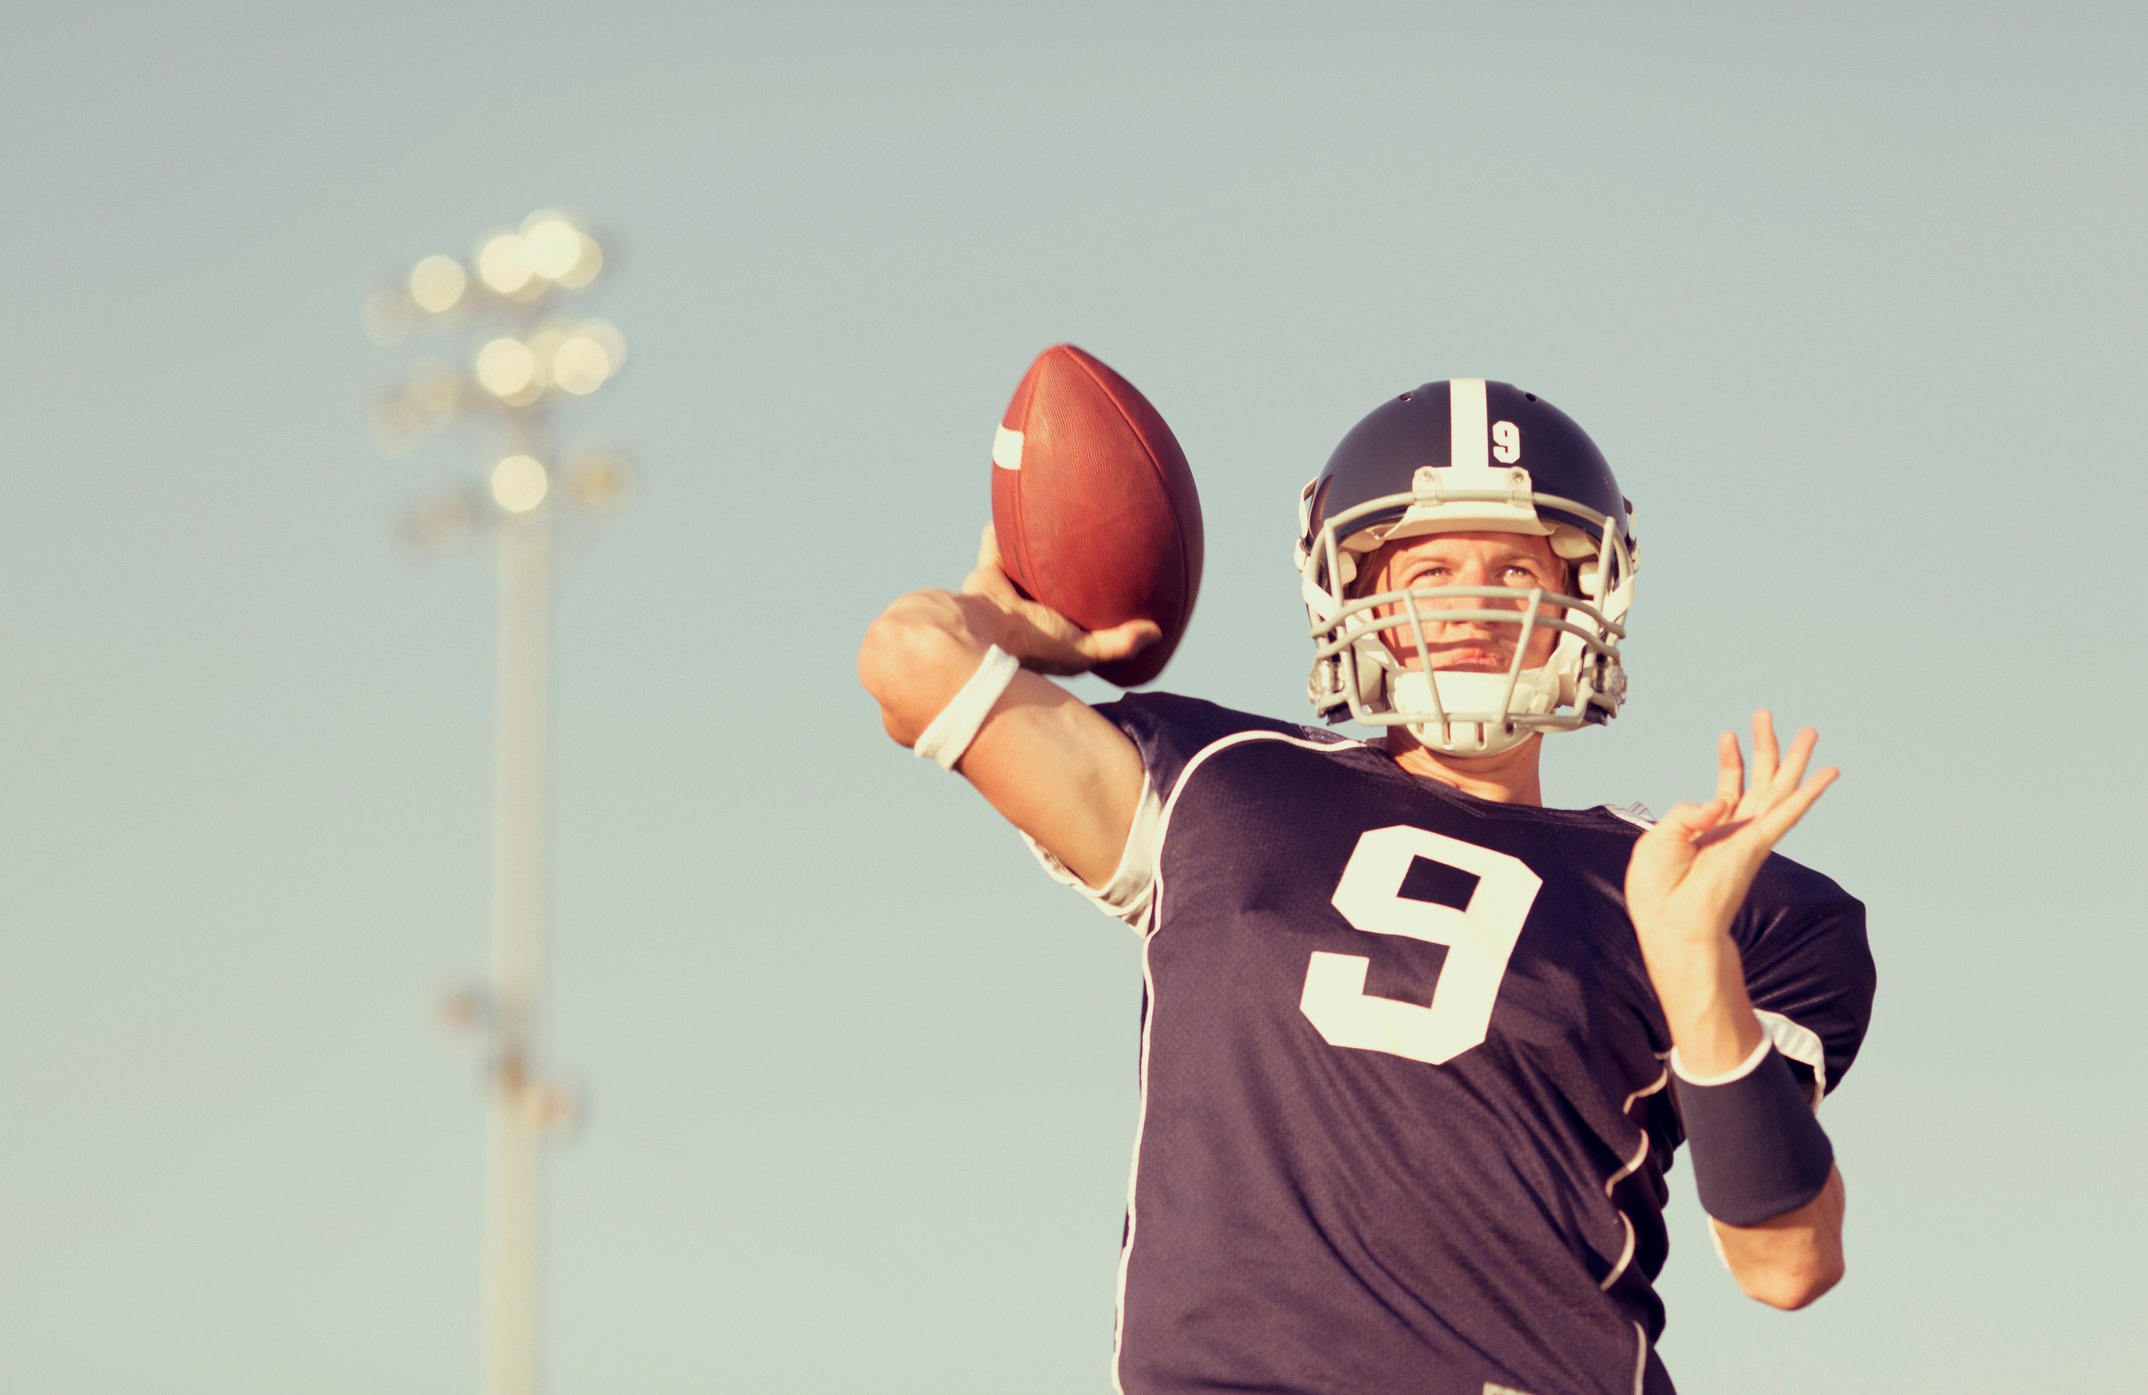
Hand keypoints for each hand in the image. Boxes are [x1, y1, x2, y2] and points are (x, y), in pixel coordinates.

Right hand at [960, 526, 1160, 676]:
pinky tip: (1014, 508)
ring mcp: (1007, 592)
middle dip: (1065, 570)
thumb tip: (1157, 631)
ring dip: (1036, 546)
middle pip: (1051, 585)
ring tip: (1055, 522)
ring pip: (1025, 563)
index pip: (1078, 618)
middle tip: (1090, 545)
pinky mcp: (987, 572)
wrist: (981, 631)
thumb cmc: (1032, 644)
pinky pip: (995, 544)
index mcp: (1051, 631)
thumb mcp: (1083, 649)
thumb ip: (1118, 643)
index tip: (1118, 585)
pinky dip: (1000, 531)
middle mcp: (1029, 611)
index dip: (1094, 605)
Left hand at [1624, 712, 1838, 953]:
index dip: (1730, 761)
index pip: (1727, 789)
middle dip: (1765, 748)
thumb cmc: (1660, 892)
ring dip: (1793, 760)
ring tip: (1810, 732)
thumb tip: (1719, 802)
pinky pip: (1788, 813)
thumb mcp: (1659, 839)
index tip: (1728, 735)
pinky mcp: (1757, 844)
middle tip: (1767, 715)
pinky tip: (1828, 774)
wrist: (1672, 924)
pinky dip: (1809, 793)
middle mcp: (1735, 832)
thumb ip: (1686, 813)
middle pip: (1758, 781)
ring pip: (1779, 790)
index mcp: (1710, 832)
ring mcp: (1749, 837)